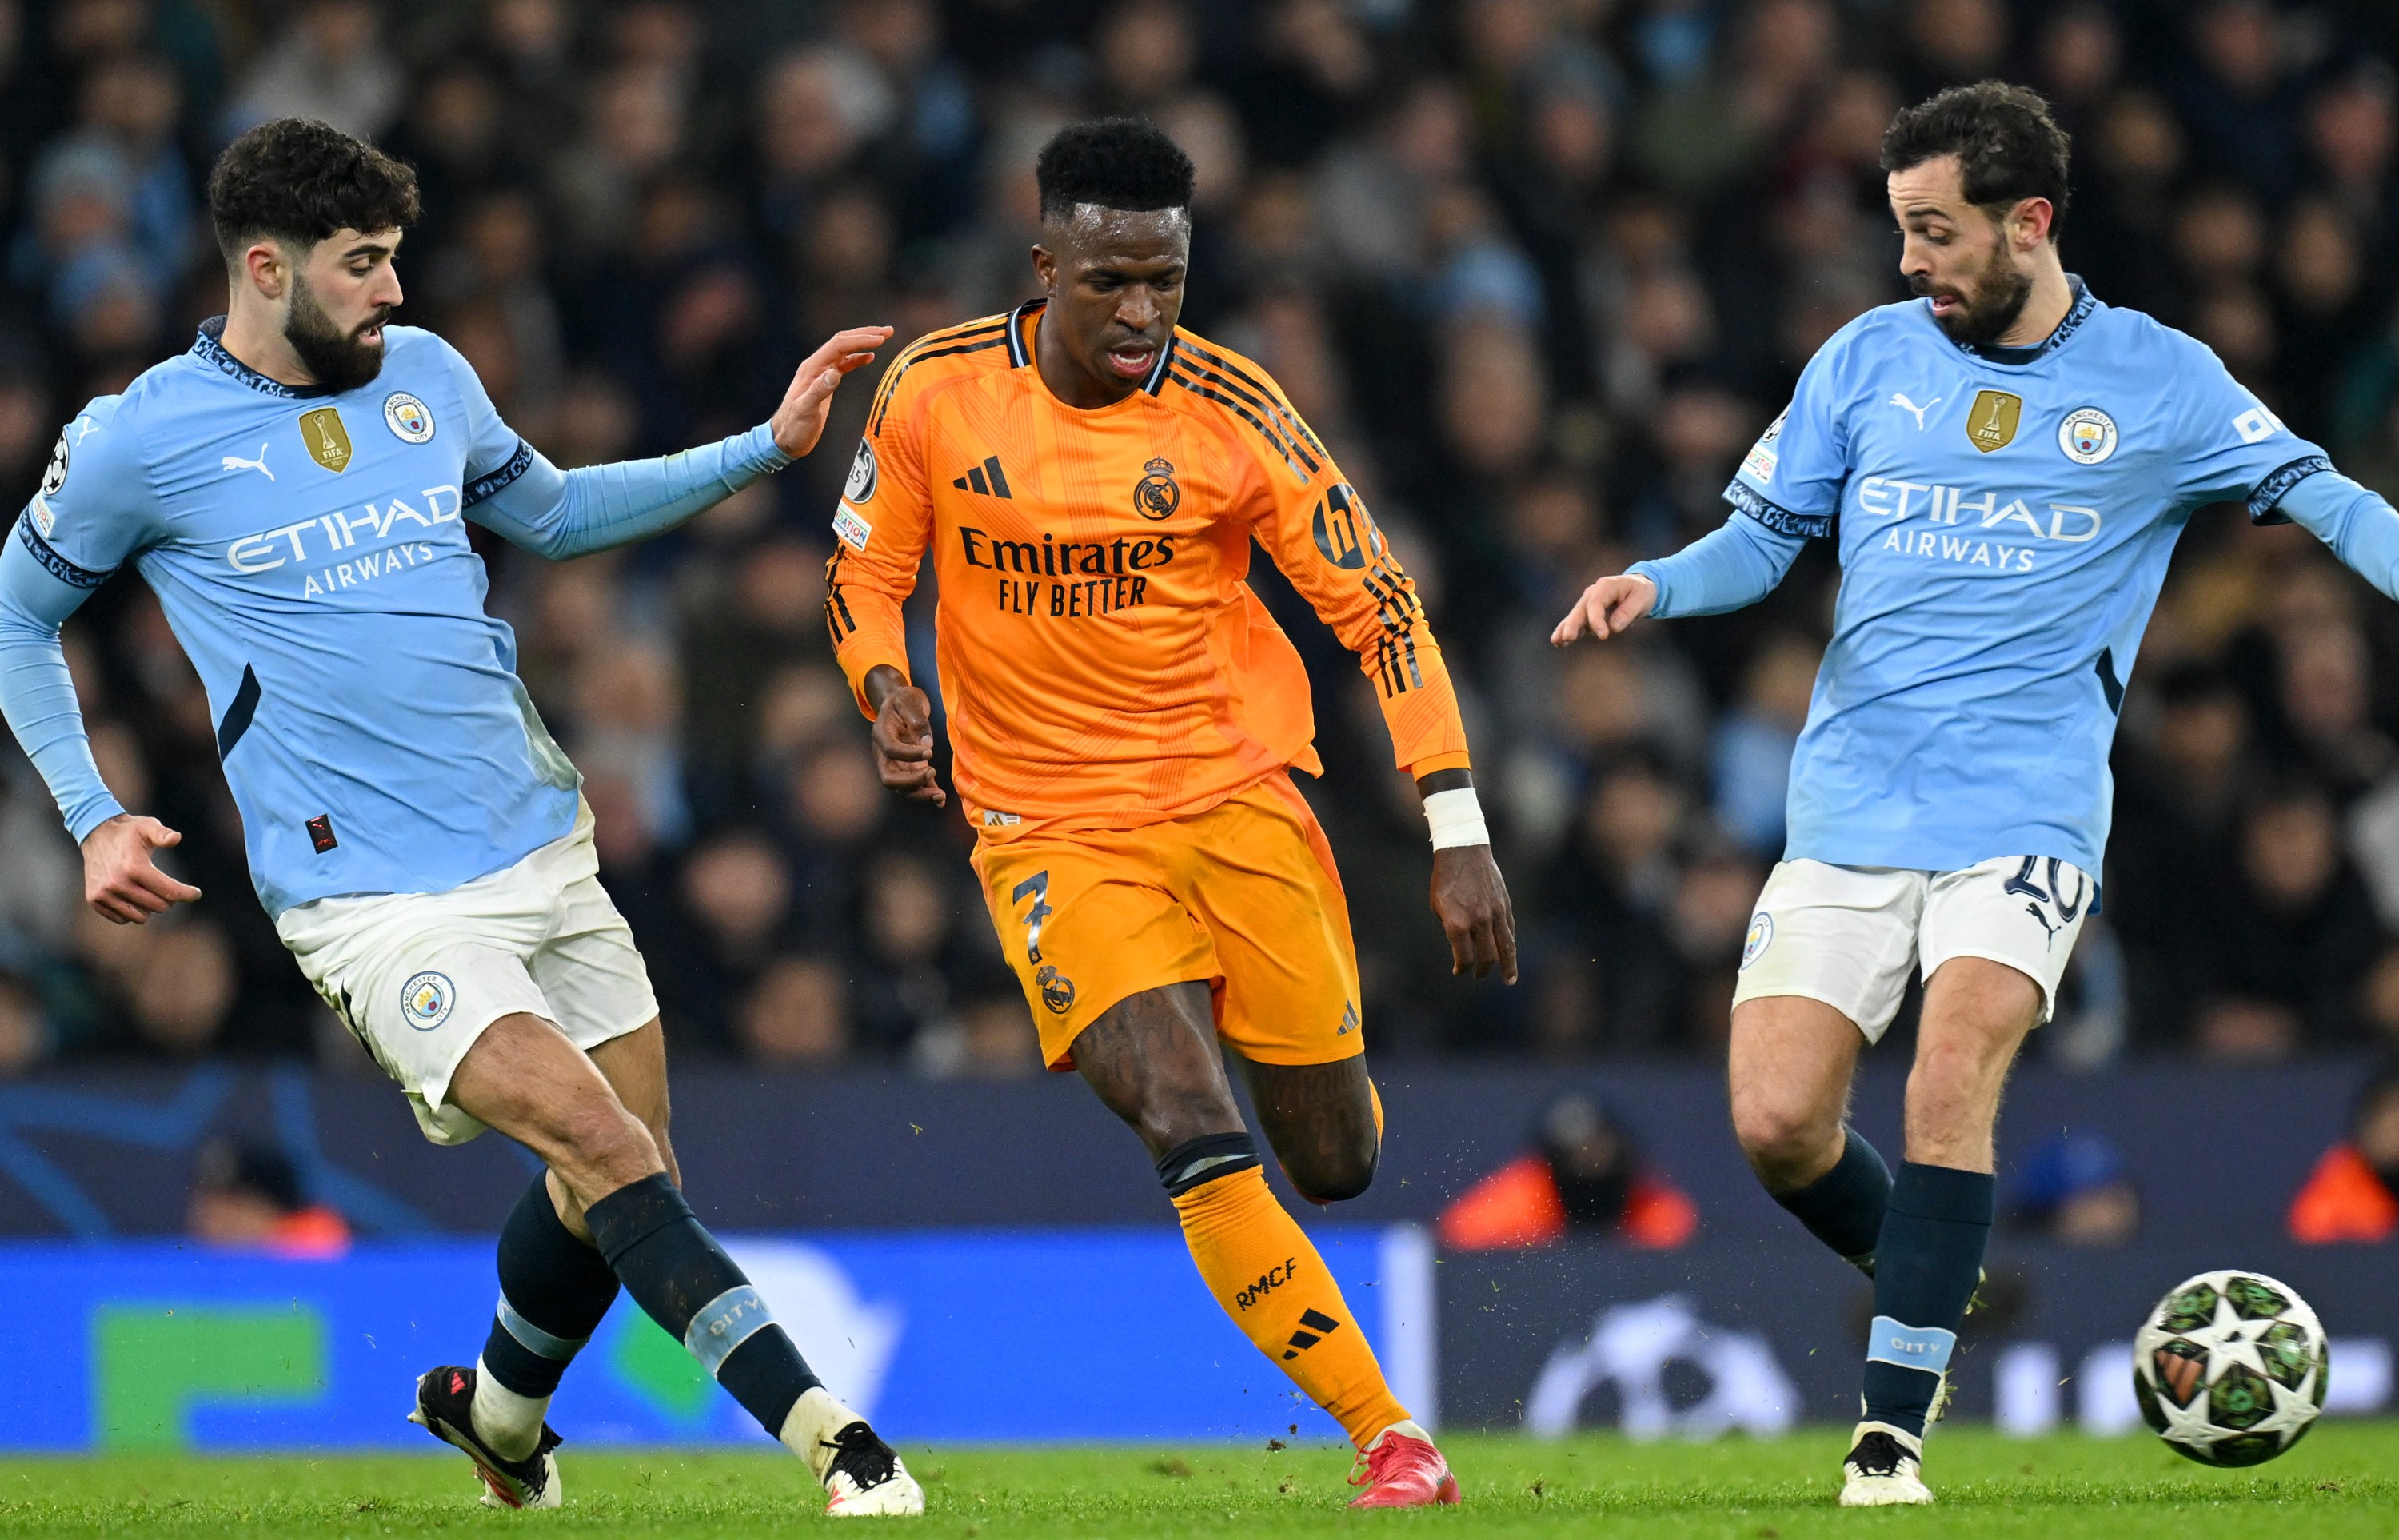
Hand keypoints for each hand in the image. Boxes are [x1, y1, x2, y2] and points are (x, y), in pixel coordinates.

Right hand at [82, 813, 200, 923]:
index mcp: (134, 867)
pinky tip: (133, 896)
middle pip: (158, 906)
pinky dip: (132, 912)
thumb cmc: (129, 831)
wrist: (96, 833)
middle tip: (168, 886)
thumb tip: (175, 838)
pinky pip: (123, 919)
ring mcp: (103, 893)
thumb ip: (163, 834)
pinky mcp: (94, 899)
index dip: (187, 894)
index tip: (196, 893)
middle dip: (169, 898)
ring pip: (141, 917)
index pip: (170, 892)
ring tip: (149, 890)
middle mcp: (117, 883)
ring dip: (150, 907)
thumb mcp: (148, 826)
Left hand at [769, 325, 894, 459]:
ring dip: (863, 342)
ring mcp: (821, 373)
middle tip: (887, 331)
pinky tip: (869, 357)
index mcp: (811, 368)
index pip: (839, 346)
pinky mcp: (826, 382)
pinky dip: (858, 358)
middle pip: (843, 341)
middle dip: (865, 334)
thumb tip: (835, 373)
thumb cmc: (793, 427)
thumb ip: (819, 391)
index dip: (860, 340)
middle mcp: (816, 366)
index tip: (880, 340)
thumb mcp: (805, 410)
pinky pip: (844, 364)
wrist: (786, 438)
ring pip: (845, 350)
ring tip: (883, 338)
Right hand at [865, 665, 945, 806]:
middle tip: (932, 771)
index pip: (890, 750)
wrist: (901, 705)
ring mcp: (894, 764)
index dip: (908, 754)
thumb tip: (926, 743)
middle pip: (888, 778)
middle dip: (910, 781)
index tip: (930, 751)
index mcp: (881, 733)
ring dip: (919, 794)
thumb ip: (916, 718)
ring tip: (940, 795)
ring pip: (900, 788)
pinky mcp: (907, 769)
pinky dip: (926, 794)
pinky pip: (914, 787)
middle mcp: (883, 754)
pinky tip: (941, 801)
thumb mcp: (908, 699)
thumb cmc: (903, 700)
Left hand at [1431, 844, 1516, 982]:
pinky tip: (1509, 955)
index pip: (1464, 959)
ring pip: (1506, 948)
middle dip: (1482, 971)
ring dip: (1507, 967)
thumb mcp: (1438, 907)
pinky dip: (1510, 946)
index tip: (1459, 971)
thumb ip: (1451, 929)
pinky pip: (1509, 931)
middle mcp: (1478, 921)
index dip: (1462, 969)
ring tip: (1509, 980)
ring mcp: (1494, 913)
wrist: (1463, 851)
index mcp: (1457, 923)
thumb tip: (1463, 948)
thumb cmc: (1444, 880)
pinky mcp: (1505, 905)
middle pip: (1487, 958)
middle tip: (1479, 976)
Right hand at [1550, 573, 1655, 644]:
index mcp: (1606, 586)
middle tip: (1568, 638)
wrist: (1638, 587)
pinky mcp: (1587, 614)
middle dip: (1573, 624)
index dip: (1597, 620)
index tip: (1603, 636)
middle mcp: (1593, 592)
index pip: (1596, 603)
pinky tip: (1559, 642)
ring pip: (1574, 616)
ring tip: (1556, 642)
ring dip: (1565, 629)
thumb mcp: (1642, 599)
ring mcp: (1588, 603)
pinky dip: (1567, 631)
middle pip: (1580, 609)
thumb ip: (1628, 612)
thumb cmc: (1641, 592)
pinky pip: (1576, 622)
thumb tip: (1614, 627)